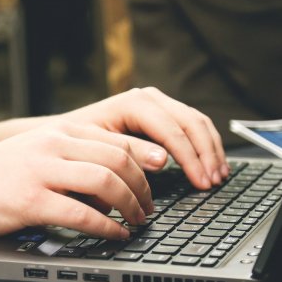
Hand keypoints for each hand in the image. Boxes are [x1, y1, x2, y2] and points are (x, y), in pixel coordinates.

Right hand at [0, 123, 154, 239]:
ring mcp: (40, 171)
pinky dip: (106, 226)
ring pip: (105, 181)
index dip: (145, 159)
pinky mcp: (30, 201)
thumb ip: (72, 159)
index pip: (115, 139)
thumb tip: (115, 182)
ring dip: (130, 205)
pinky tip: (115, 234)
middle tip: (149, 207)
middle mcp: (52, 145)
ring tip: (137, 221)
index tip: (160, 176)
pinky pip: (82, 213)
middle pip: (117, 159)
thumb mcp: (36, 153)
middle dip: (143, 186)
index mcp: (57, 132)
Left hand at [59, 87, 229, 189]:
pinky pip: (193, 126)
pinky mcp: (162, 114)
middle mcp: (149, 98)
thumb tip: (163, 160)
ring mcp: (158, 104)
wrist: (62, 135)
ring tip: (218, 176)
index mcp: (134, 103)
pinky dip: (206, 146)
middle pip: (191, 123)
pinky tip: (212, 164)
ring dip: (211, 150)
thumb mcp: (98, 150)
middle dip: (206, 154)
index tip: (201, 181)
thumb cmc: (75, 144)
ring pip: (197, 122)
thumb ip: (130, 153)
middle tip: (213, 182)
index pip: (172, 130)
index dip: (191, 158)